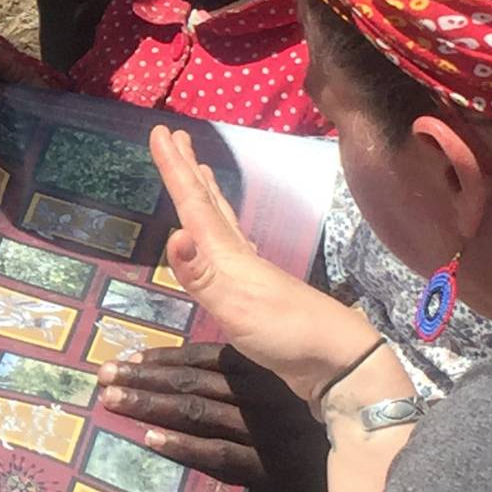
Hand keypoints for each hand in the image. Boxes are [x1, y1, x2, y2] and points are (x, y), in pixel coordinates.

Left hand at [98, 342, 322, 491]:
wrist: (373, 454)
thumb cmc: (325, 415)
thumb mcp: (292, 380)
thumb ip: (255, 366)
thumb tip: (210, 358)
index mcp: (267, 368)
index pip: (204, 357)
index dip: (162, 357)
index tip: (126, 358)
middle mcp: (262, 394)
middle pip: (193, 382)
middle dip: (144, 378)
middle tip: (103, 377)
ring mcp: (264, 431)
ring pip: (198, 413)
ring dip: (151, 406)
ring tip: (112, 402)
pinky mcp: (269, 467)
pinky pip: (219, 455)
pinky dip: (182, 446)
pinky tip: (149, 440)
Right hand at [150, 125, 381, 402]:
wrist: (332, 359)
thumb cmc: (281, 329)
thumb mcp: (233, 304)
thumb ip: (200, 274)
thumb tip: (173, 235)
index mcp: (226, 252)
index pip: (194, 203)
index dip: (174, 169)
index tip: (160, 131)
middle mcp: (236, 253)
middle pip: (208, 202)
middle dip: (187, 169)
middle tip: (175, 137)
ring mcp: (248, 270)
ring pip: (220, 220)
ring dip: (205, 193)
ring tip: (197, 169)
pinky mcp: (253, 291)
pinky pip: (226, 244)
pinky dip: (218, 228)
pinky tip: (221, 235)